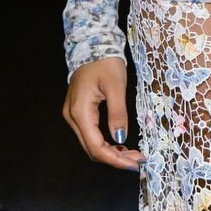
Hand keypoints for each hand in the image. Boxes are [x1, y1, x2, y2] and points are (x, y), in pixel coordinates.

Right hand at [63, 56, 141, 171]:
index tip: (135, 164)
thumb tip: (121, 139)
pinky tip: (121, 144)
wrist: (92, 46)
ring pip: (91, 144)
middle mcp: (72, 117)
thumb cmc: (105, 63)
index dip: (115, 159)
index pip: (96, 146)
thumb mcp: (116, 86)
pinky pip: (91, 135)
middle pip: (92, 149)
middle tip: (138, 160)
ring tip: (133, 154)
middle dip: (115, 158)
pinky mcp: (78, 113)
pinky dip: (106, 144)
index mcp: (80, 112)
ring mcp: (73, 116)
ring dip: (111, 153)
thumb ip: (118, 113)